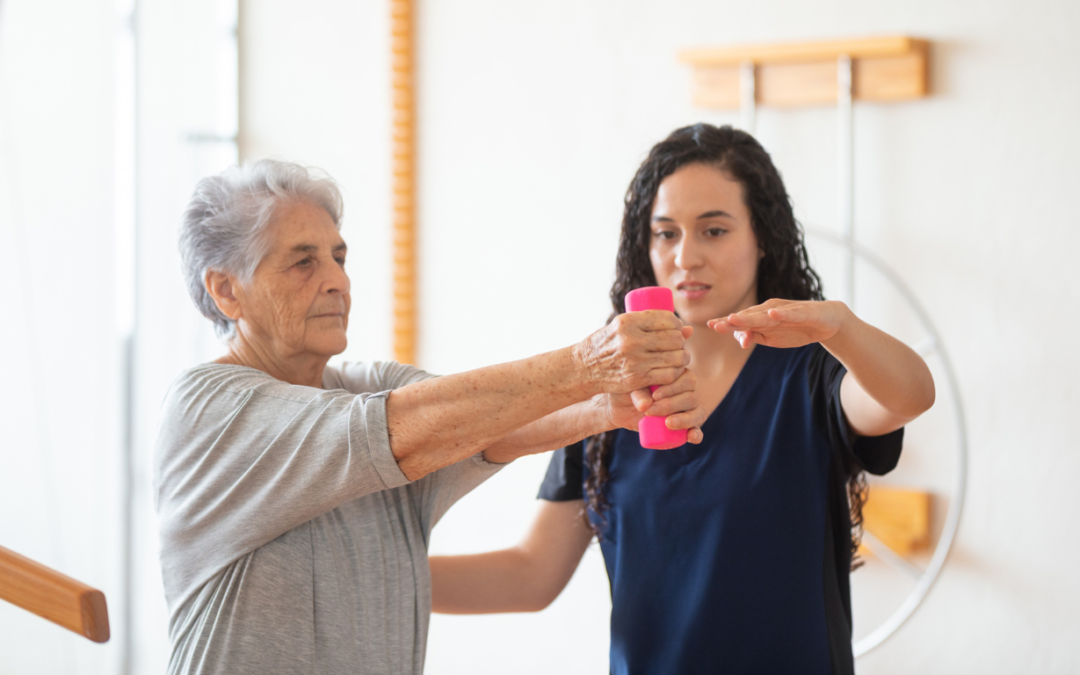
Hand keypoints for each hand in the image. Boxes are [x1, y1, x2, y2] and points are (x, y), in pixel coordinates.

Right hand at [574, 311, 691, 394]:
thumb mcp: (622, 327)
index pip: (667, 319)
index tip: (677, 330)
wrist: (584, 367)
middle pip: (674, 339)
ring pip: (675, 358)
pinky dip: (674, 373)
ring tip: (678, 358)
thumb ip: (651, 325)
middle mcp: (632, 340)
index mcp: (628, 321)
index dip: (677, 324)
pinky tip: (671, 370)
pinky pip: (668, 375)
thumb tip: (689, 329)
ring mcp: (635, 360)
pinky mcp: (636, 378)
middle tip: (677, 346)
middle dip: (680, 342)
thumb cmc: (606, 344)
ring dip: (682, 358)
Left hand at [596, 368, 705, 443]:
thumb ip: (638, 393)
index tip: (654, 396)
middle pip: (691, 397)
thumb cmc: (626, 391)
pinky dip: (696, 434)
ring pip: (697, 412)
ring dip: (684, 419)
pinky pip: (696, 430)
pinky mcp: (684, 426)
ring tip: (667, 423)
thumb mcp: (630, 388)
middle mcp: (686, 391)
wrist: (618, 407)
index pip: (687, 379)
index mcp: (678, 375)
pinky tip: (691, 436)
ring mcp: (687, 409)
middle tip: (650, 411)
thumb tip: (646, 405)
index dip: (673, 388)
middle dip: (671, 405)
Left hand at [708, 299, 850, 348]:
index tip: (709, 326)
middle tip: (715, 325)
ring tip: (735, 319)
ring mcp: (786, 310)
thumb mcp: (772, 338)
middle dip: (732, 321)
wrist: (827, 322)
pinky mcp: (803, 312)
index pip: (740, 320)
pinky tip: (772, 314)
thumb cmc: (795, 328)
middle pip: (748, 316)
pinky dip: (781, 314)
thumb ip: (755, 337)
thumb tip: (740, 340)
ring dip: (750, 317)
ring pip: (765, 314)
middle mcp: (770, 310)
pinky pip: (791, 313)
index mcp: (761, 316)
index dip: (725, 323)